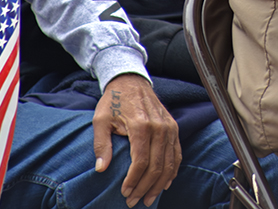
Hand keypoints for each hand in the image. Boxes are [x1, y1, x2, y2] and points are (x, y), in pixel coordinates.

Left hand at [93, 74, 180, 207]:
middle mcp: (159, 127)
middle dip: (145, 187)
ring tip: (148, 198)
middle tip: (134, 201)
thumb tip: (101, 169)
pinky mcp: (173, 127)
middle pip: (157, 166)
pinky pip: (177, 154)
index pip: (141, 161)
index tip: (124, 192)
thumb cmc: (114, 101)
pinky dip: (172, 171)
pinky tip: (164, 183)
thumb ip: (102, 145)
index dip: (134, 180)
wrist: (131, 81)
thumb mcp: (101, 120)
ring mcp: (169, 127)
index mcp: (141, 125)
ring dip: (159, 184)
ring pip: (169, 163)